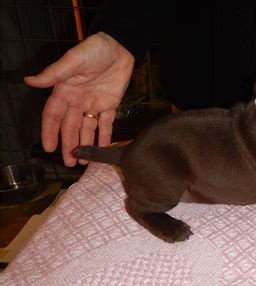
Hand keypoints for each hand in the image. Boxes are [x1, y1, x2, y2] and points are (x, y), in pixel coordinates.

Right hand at [24, 32, 133, 165]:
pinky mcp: (110, 104)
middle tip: (69, 162)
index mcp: (65, 91)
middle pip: (70, 127)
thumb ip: (54, 73)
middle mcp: (77, 100)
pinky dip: (105, 136)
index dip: (50, 132)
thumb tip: (30, 81)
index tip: (49, 147)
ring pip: (87, 128)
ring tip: (84, 161)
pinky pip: (106, 123)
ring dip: (85, 144)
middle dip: (69, 145)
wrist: (119, 47)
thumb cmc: (93, 49)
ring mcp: (94, 103)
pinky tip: (103, 148)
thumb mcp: (72, 60)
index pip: (53, 116)